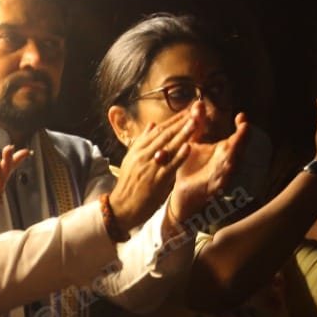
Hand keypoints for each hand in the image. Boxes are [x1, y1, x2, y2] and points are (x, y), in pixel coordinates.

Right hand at [109, 102, 200, 227]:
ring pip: (168, 147)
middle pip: (165, 134)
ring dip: (183, 133)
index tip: (187, 110)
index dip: (174, 119)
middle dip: (181, 121)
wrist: (121, 207)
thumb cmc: (129, 183)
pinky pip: (170, 166)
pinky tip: (188, 147)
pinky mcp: (156, 181)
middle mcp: (143, 155)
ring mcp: (150, 167)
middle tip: (195, 110)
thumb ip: (143, 141)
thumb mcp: (132, 159)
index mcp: (138, 149)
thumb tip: (152, 124)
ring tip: (195, 122)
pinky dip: (179, 156)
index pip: (159, 129)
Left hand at [170, 109, 250, 223]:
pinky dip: (223, 173)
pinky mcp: (215, 188)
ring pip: (232, 164)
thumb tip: (199, 104)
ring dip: (235, 155)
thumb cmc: (189, 168)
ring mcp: (223, 176)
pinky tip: (226, 166)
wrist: (181, 193)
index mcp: (224, 151)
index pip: (238, 137)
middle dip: (243, 139)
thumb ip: (197, 125)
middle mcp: (227, 163)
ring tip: (237, 144)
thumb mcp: (193, 143)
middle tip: (245, 127)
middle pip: (239, 149)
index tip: (241, 116)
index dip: (242, 128)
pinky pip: (221, 180)